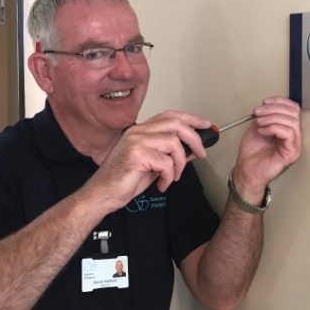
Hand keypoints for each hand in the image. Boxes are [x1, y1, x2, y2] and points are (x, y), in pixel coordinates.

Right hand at [82, 111, 211, 212]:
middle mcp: (138, 131)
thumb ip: (171, 154)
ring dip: (179, 163)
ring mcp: (136, 141)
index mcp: (142, 130)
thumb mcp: (154, 165)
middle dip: (194, 138)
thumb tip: (193, 149)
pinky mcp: (136, 155)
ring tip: (173, 176)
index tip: (206, 125)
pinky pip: (165, 162)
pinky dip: (169, 176)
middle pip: (175, 124)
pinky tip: (162, 184)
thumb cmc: (126, 179)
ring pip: (173, 143)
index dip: (191, 119)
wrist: (103, 193)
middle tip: (201, 154)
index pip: (171, 116)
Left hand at [232, 97, 301, 200]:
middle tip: (258, 113)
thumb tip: (267, 105)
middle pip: (294, 113)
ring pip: (292, 122)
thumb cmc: (252, 153)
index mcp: (288, 128)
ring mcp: (295, 145)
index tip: (265, 102)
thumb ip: (266, 115)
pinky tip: (263, 131)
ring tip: (259, 123)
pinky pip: (289, 133)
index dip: (280, 101)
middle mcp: (294, 136)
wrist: (246, 170)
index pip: (293, 108)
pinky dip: (274, 128)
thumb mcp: (258, 126)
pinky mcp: (292, 152)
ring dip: (272, 118)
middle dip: (274, 109)